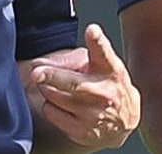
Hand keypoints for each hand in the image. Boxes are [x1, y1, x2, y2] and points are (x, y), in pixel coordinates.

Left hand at [29, 24, 140, 149]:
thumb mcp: (99, 64)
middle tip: (36, 72)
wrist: (125, 119)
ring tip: (53, 85)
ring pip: (56, 98)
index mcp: (110, 68)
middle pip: (74, 83)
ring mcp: (94, 114)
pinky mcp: (83, 131)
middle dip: (53, 76)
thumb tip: (39, 64)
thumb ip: (72, 58)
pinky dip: (50, 106)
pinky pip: (53, 114)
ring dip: (46, 88)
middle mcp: (104, 92)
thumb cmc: (107, 83)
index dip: (97, 40)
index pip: (104, 52)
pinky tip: (60, 103)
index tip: (92, 30)